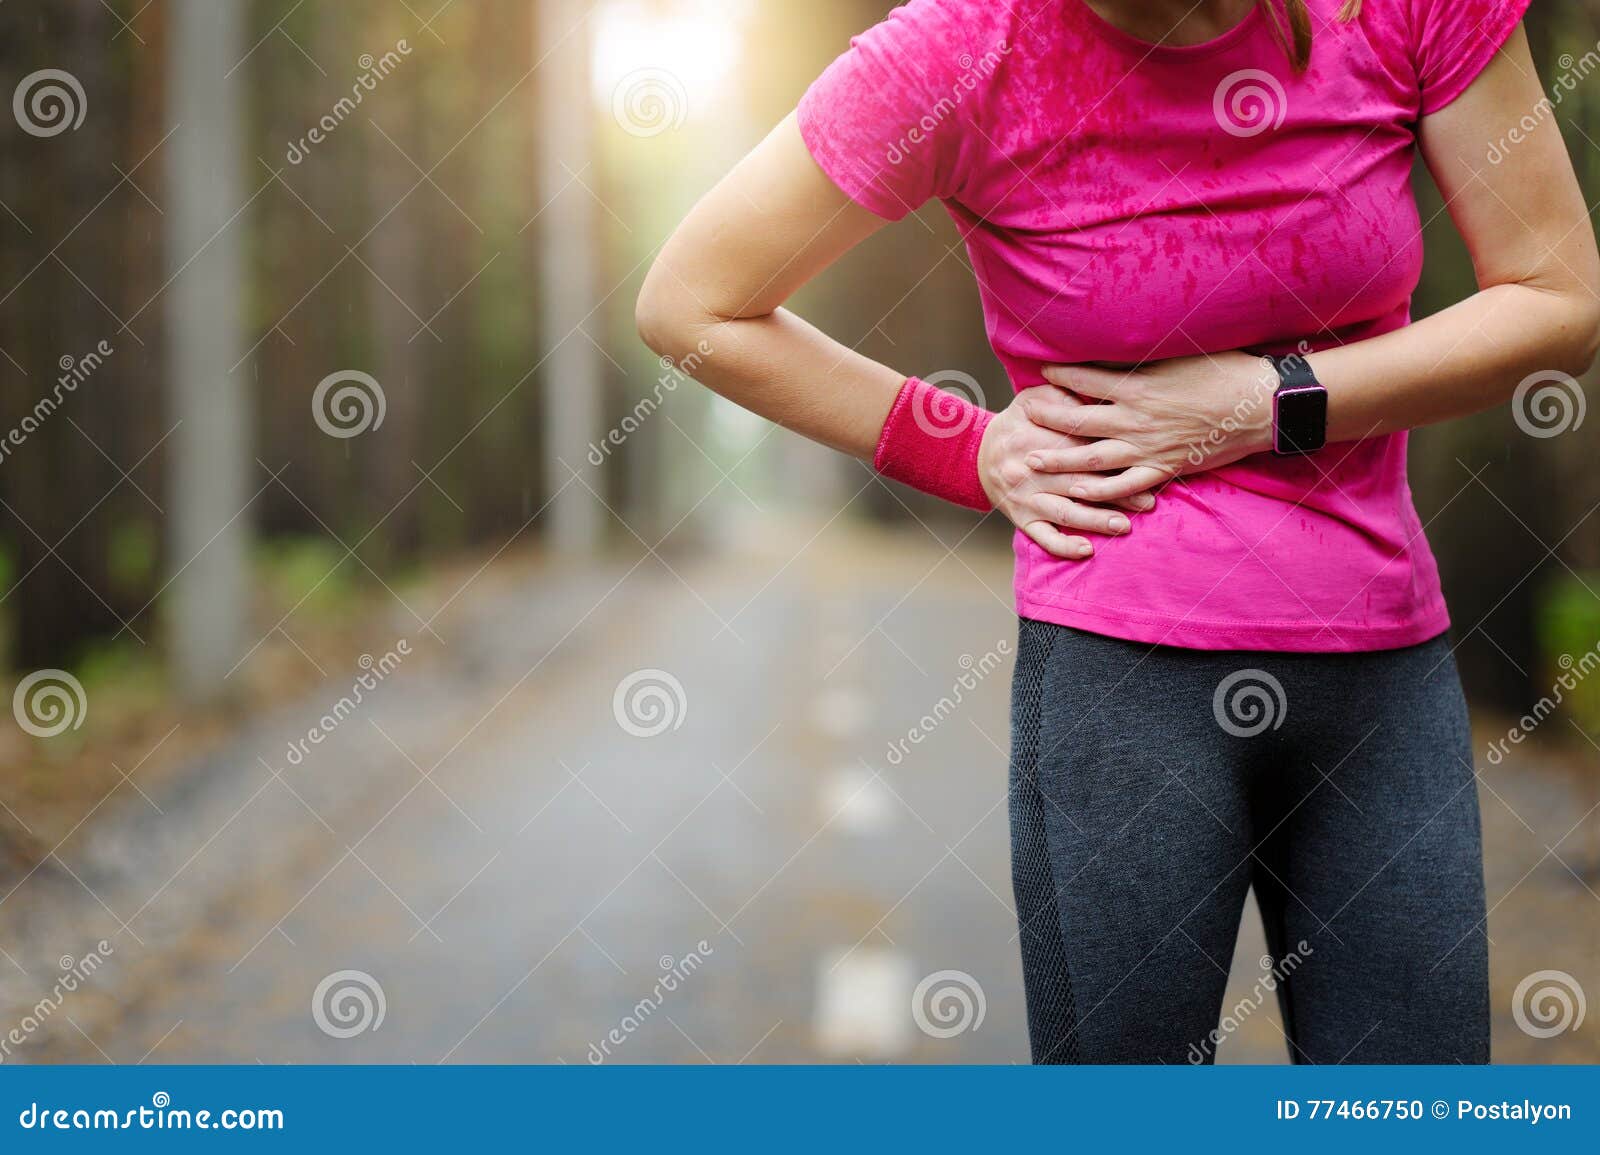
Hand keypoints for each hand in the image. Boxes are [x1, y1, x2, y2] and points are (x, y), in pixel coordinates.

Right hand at [979, 385, 1157, 559]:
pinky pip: (1043, 536)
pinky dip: (1064, 545)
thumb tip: (1096, 397)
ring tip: (1123, 526)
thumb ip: (1064, 397)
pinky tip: (1086, 550)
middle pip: (1079, 483)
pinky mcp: (1021, 518)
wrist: (977, 453)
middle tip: (1147, 502)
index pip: (1080, 449)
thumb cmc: (1018, 424)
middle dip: (1115, 494)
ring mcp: (1026, 497)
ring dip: (1095, 520)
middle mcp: (1032, 470)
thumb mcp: (1035, 400)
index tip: (1142, 464)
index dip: (1111, 457)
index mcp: (1039, 439)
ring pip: (1065, 512)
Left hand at [1028, 352, 1278, 501]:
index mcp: (1137, 386)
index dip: (1058, 377)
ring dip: (1058, 459)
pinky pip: (1124, 484)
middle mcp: (1135, 420)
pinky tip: (1076, 491)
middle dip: (1045, 418)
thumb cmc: (1224, 372)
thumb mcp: (1179, 355)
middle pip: (1077, 421)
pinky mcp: (1164, 468)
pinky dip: (1099, 490)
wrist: (1259, 405)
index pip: (1084, 381)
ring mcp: (1148, 448)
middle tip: (1020, 416)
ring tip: (1031, 460)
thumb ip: (1143, 360)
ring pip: (1091, 458)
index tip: (1038, 375)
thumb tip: (1115, 351)